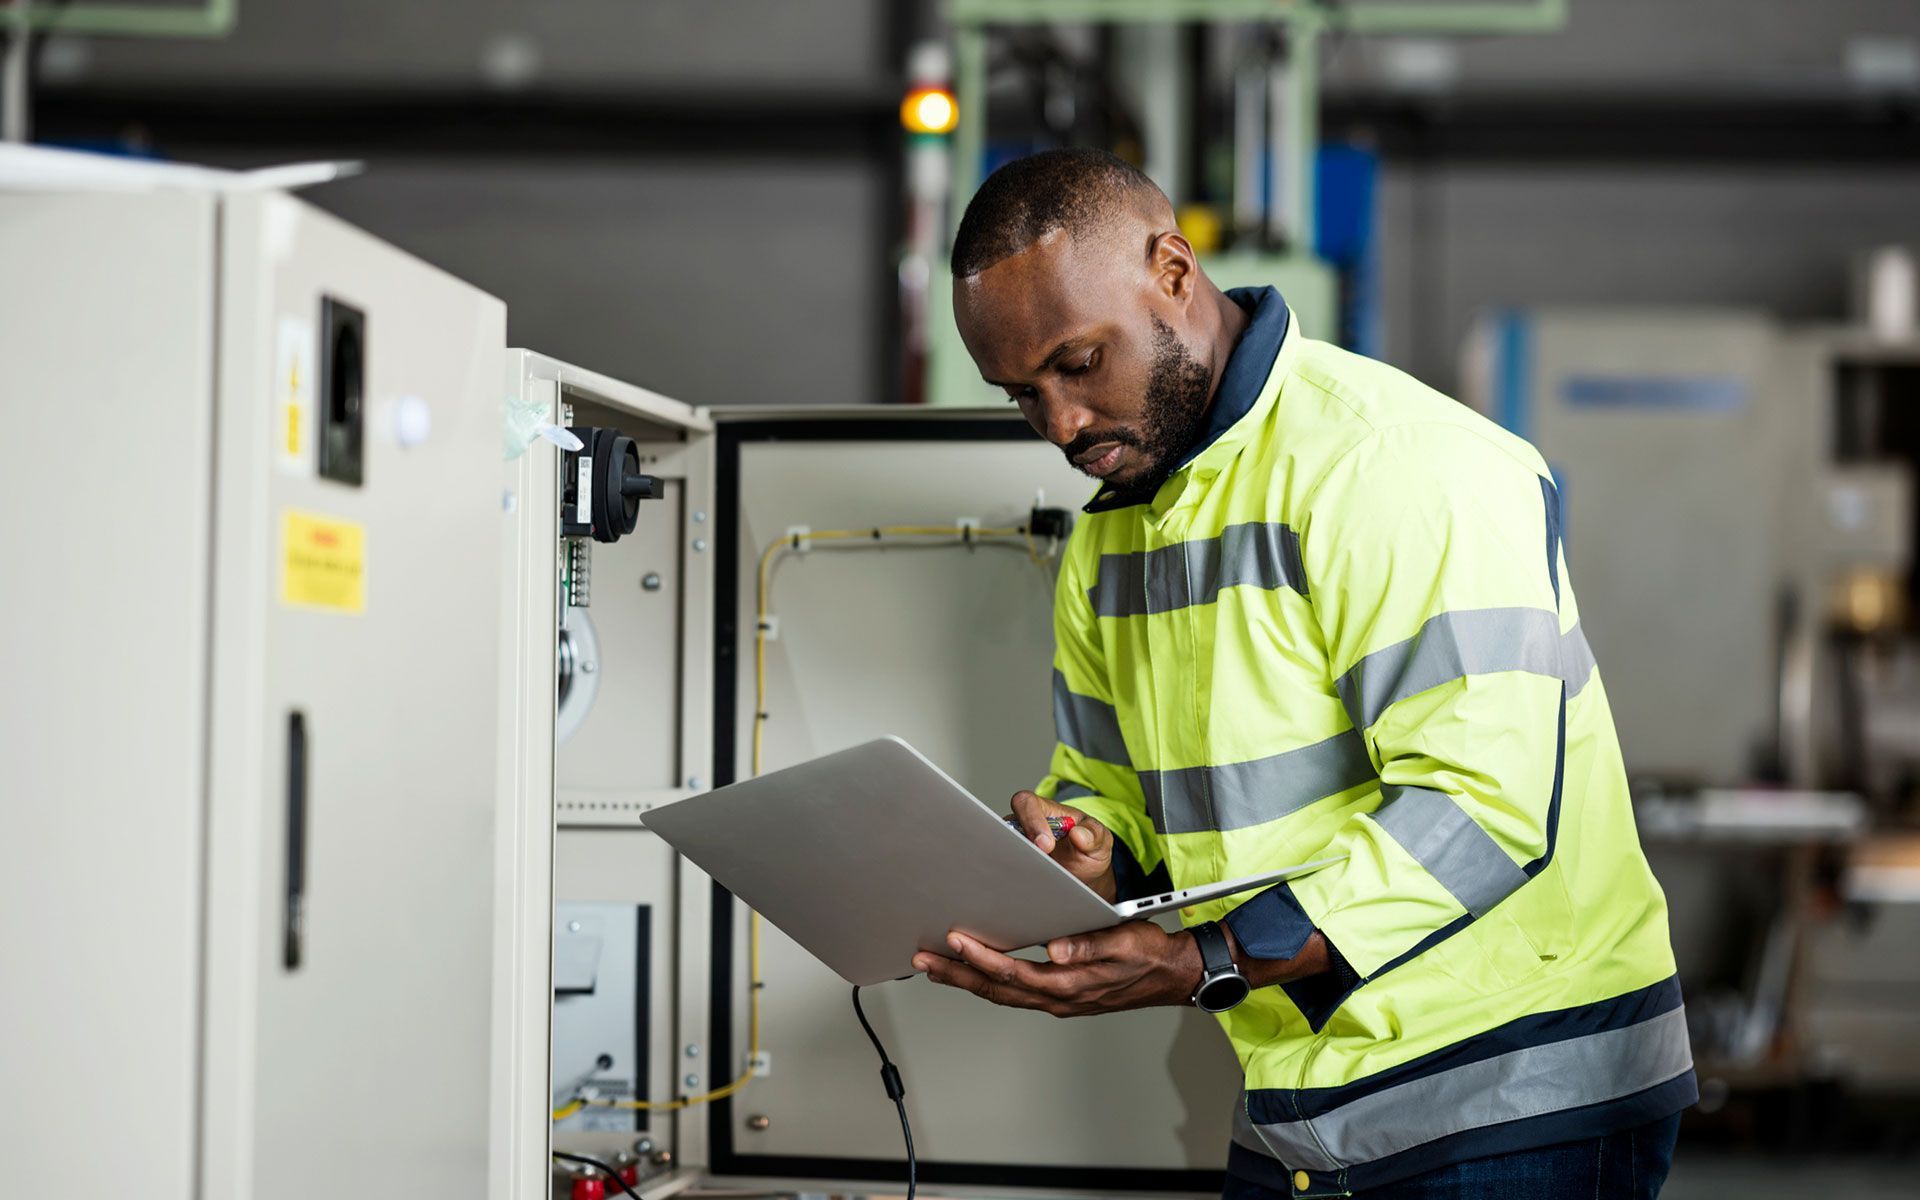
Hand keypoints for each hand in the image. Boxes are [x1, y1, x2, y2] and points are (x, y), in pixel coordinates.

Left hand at [911, 921, 1200, 1016]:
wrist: (1170, 974)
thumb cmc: (1148, 954)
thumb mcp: (1123, 942)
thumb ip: (1087, 946)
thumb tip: (1054, 949)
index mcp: (1069, 982)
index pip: (1014, 972)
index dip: (981, 958)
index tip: (955, 942)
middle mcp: (1058, 997)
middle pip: (997, 989)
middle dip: (957, 974)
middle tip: (923, 961)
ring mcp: (1057, 999)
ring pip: (1001, 993)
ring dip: (966, 980)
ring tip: (935, 967)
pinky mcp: (1059, 995)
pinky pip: (1014, 993)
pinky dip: (988, 983)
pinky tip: (973, 973)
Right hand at [1010, 789, 1115, 901]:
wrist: (1085, 875)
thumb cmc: (1089, 848)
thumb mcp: (1100, 840)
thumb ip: (1094, 834)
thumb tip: (1078, 834)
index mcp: (1045, 810)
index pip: (1027, 803)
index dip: (1031, 820)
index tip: (1046, 845)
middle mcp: (1025, 825)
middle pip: (1006, 825)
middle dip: (1018, 844)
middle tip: (1037, 862)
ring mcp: (1018, 845)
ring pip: (1004, 849)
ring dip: (1016, 862)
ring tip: (1036, 876)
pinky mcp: (1015, 865)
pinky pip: (1007, 868)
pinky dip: (1016, 876)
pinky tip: (1031, 886)